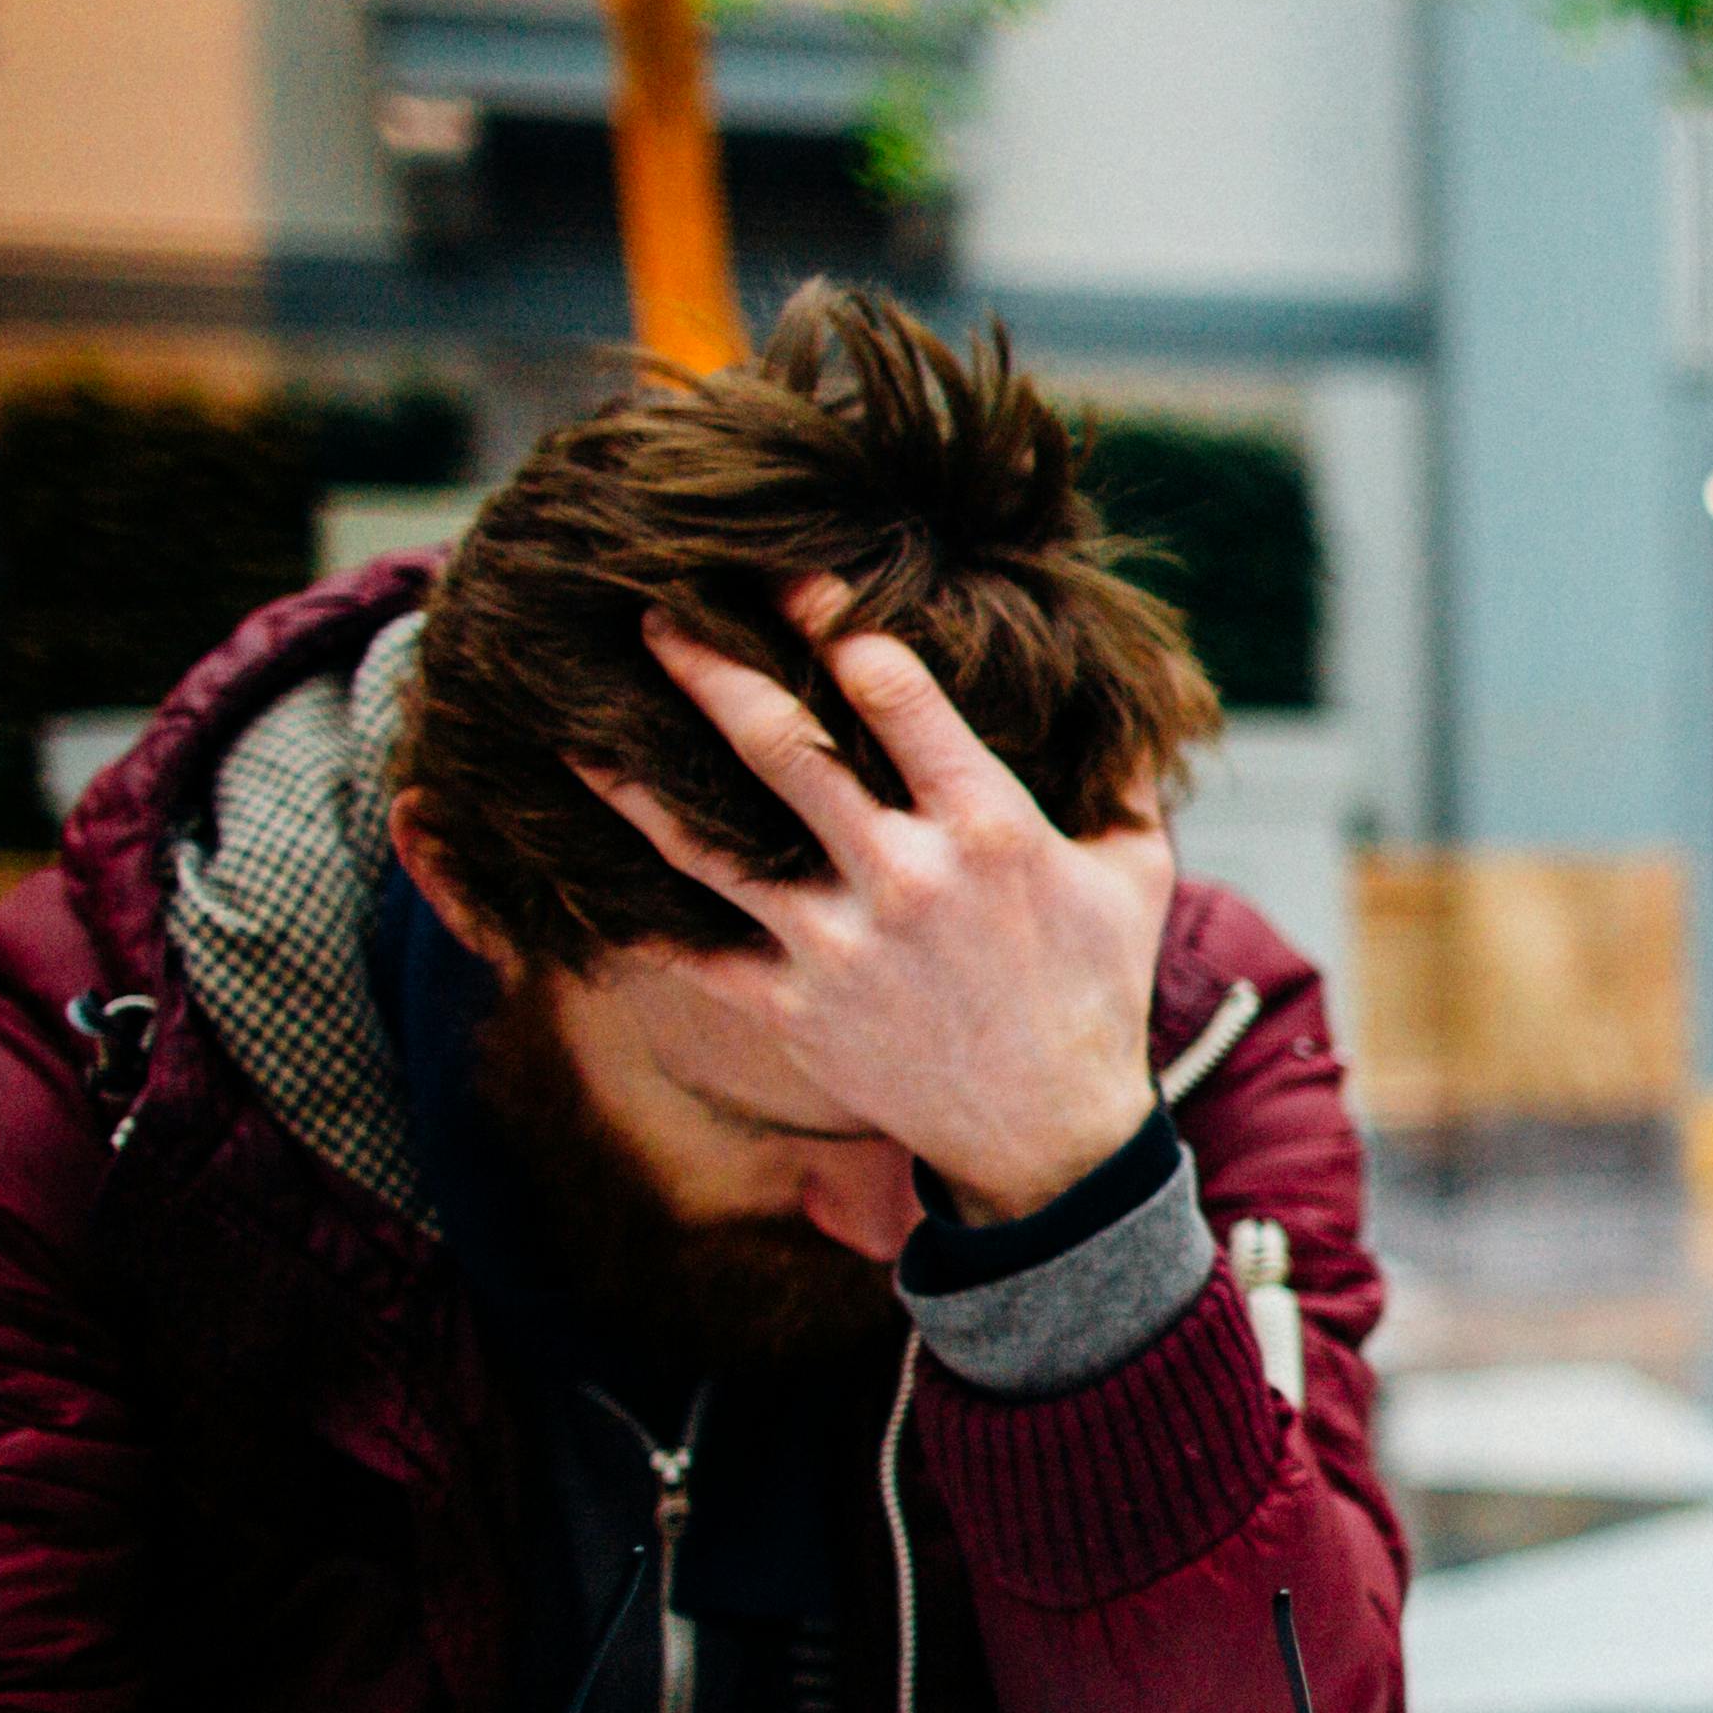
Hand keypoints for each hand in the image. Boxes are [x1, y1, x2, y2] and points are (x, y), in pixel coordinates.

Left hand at [589, 580, 1177, 1220]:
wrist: (1051, 1137)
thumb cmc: (1097, 990)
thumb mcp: (1138, 875)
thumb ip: (1125, 778)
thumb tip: (1133, 689)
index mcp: (990, 828)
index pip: (895, 694)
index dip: (833, 621)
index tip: (785, 575)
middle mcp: (905, 878)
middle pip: (782, 747)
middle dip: (710, 668)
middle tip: (655, 609)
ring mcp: (839, 948)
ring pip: (709, 845)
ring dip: (634, 780)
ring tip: (575, 726)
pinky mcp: (793, 1012)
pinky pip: (693, 952)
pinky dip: (634, 912)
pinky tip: (574, 869)